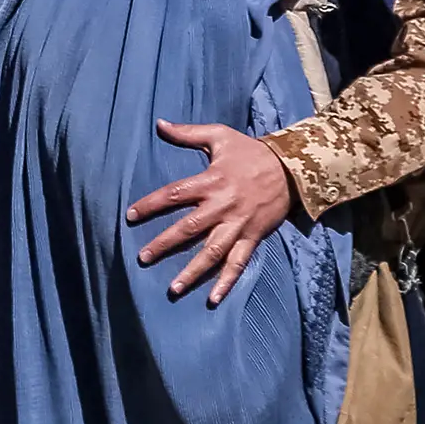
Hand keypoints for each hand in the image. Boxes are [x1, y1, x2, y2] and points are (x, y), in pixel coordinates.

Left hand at [124, 120, 296, 304]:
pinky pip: (239, 262)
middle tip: (143, 258)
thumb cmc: (251, 151)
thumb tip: (159, 124)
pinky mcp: (253, 237)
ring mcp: (238, 224)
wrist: (293, 167)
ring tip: (174, 288)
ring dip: (193, 271)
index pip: (174, 195)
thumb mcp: (220, 136)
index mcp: (211, 181)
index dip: (151, 205)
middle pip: (189, 228)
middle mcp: (222, 206)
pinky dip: (227, 282)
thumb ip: (188, 133)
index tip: (131, 216)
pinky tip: (213, 299)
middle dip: (165, 244)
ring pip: (213, 252)